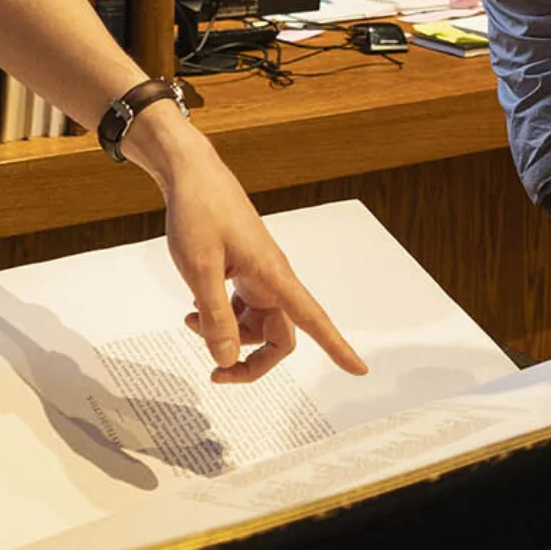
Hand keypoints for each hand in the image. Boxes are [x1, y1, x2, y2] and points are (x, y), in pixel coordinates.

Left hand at [147, 124, 368, 382]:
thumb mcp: (200, 269)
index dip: (337, 347)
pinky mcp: (244, 271)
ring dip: (228, 336)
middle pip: (278, 337)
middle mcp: (273, 279)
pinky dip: (221, 317)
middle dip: (250, 360)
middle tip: (216, 373)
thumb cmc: (200, 212)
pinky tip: (197, 308)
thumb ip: (214, 316)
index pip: (314, 319)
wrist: (192, 176)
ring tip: (192, 322)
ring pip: (256, 324)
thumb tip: (227, 358)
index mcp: (273, 275)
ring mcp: (259, 275)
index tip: (359, 369)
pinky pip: (242, 308)